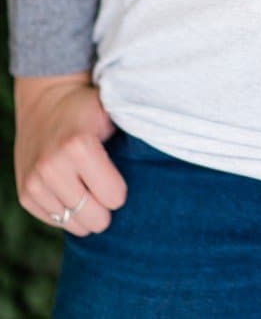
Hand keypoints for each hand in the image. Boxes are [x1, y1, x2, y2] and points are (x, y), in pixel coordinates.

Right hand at [14, 71, 127, 235]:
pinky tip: (72, 189)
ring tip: (89, 188)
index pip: (114, 198)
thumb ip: (135, 132)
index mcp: (78, 147)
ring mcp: (35, 183)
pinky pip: (55, 221)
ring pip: (74, 225)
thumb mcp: (114, 112)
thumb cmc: (89, 109)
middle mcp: (52, 167)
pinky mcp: (25, 195)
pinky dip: (67, 212)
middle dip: (105, 207)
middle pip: (94, 219)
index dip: (120, 188)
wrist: (47, 101)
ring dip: (86, 212)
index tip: (119, 174)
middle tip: (106, 187)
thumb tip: (168, 154)